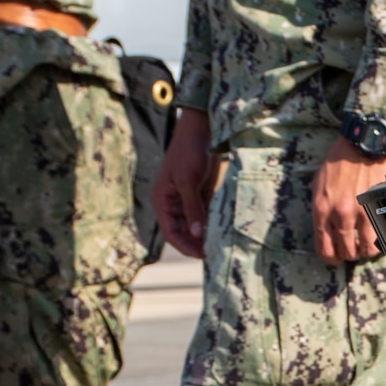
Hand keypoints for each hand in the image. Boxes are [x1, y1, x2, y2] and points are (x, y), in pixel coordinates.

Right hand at [153, 106, 216, 258]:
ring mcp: (187, 200)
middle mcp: (172, 203)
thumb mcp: (188, 180)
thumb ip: (192, 208)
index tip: (201, 256)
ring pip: (195, 225)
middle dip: (196, 243)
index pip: (170, 232)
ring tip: (221, 246)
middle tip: (215, 254)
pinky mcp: (201, 194)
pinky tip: (223, 232)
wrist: (201, 130)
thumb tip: (197, 234)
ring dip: (205, 235)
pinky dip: (212, 223)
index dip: (185, 246)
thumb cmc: (188, 152)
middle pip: (183, 232)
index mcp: (162, 201)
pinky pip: (205, 215)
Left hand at [311, 136, 385, 264]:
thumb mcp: (318, 183)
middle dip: (348, 254)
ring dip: (364, 249)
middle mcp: (340, 215)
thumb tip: (324, 227)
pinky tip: (377, 234)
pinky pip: (379, 237)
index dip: (330, 258)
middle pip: (345, 253)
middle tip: (352, 247)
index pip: (323, 248)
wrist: (364, 142)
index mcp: (321, 209)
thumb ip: (319, 207)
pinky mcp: (380, 209)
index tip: (335, 257)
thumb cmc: (340, 159)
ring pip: (364, 250)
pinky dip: (378, 240)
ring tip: (366, 243)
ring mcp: (362, 214)